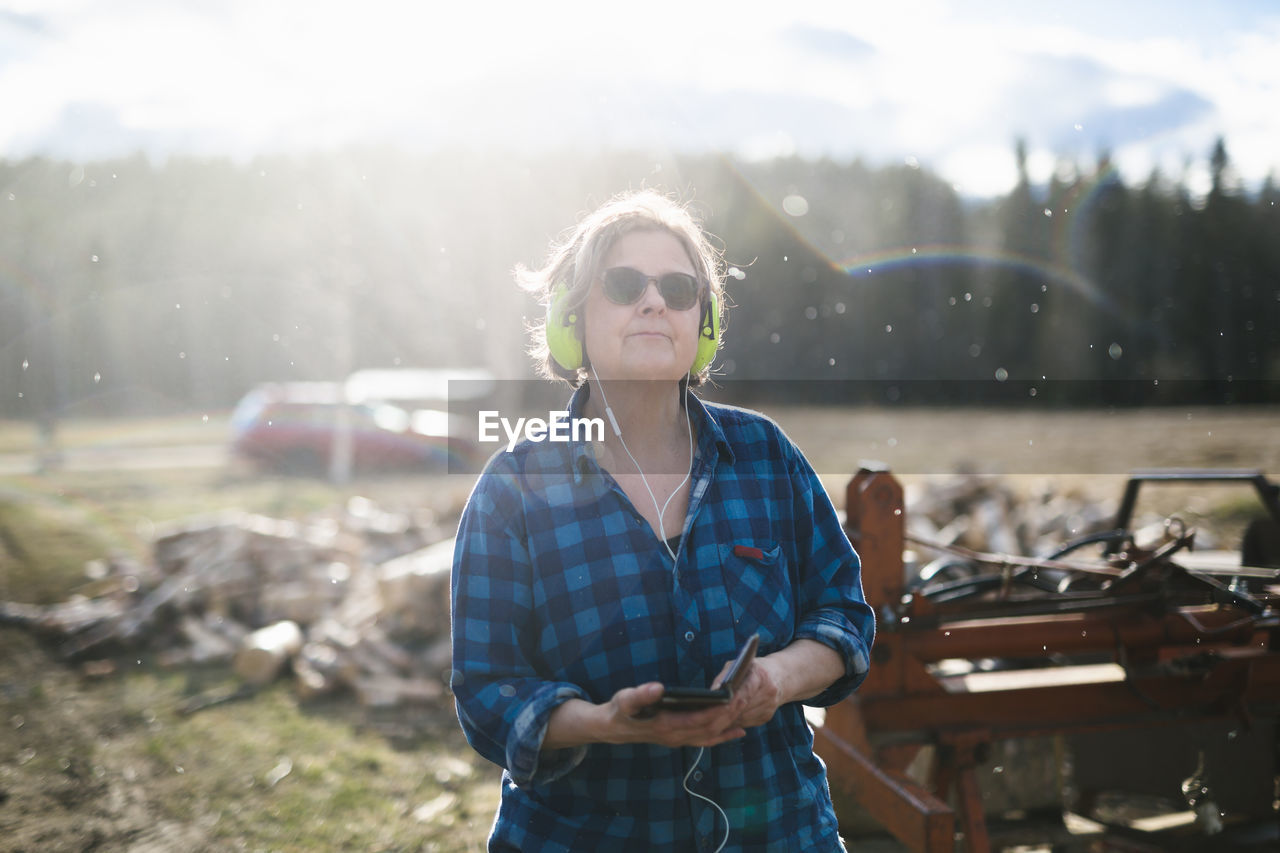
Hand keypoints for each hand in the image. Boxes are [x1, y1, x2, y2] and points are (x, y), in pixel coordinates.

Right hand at [601, 682, 747, 748]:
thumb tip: (658, 688)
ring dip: (729, 725)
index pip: (700, 720)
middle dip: (729, 715)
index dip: (718, 710)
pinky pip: (707, 740)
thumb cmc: (620, 710)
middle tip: (745, 698)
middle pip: (710, 729)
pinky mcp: (680, 739)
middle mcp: (676, 736)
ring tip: (745, 710)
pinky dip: (724, 736)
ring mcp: (679, 740)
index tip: (733, 696)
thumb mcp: (626, 699)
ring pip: (711, 736)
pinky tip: (738, 730)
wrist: (614, 728)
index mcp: (666, 725)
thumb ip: (641, 694)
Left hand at [712, 658, 784, 728]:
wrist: (779, 676)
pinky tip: (727, 719)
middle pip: (745, 707)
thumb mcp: (739, 665)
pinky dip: (736, 722)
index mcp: (762, 675)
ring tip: (716, 719)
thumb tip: (712, 692)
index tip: (719, 705)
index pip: (746, 690)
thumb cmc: (752, 669)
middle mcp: (769, 691)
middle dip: (728, 712)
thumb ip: (725, 677)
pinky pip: (748, 723)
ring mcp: (770, 706)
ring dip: (730, 719)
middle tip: (711, 716)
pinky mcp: (767, 716)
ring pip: (745, 718)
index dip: (732, 699)